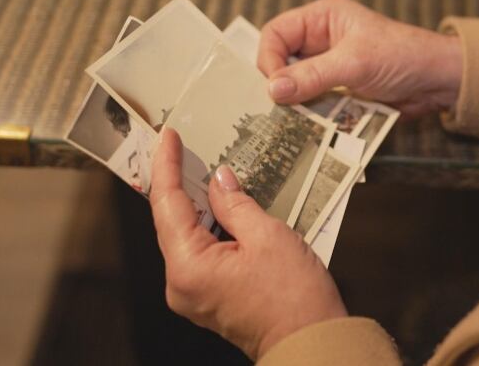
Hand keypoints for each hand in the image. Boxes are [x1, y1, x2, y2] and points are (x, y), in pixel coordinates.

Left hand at [149, 129, 347, 359]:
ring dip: (196, 205)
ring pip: (185, 236)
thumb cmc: (295, 297)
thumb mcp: (268, 235)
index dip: (167, 166)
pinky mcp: (207, 297)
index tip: (168, 138)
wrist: (311, 341)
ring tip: (203, 170)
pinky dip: (207, 227)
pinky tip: (220, 206)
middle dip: (179, 184)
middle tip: (182, 148)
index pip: (167, 204)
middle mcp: (180, 283)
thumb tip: (220, 179)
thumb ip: (236, 203)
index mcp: (189, 267)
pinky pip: (199, 252)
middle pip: (171, 221)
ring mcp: (191, 294)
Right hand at [258, 0, 462, 117]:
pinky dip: (308, 113)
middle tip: (276, 107)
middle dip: (279, 83)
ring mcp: (328, 66)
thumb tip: (272, 90)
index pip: (276, 33)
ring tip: (289, 120)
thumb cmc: (402, 57)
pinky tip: (306, 126)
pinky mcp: (337, 89)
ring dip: (293, 102)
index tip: (272, 86)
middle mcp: (320, 39)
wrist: (438, 81)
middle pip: (281, 60)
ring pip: (294, 84)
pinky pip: (311, 100)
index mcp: (321, 18)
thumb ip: (312, 76)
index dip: (268, 58)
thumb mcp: (354, 64)